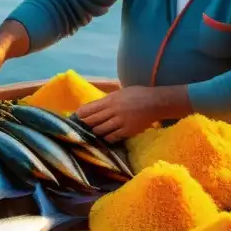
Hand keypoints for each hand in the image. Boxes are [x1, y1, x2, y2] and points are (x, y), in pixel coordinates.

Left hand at [74, 85, 189, 142]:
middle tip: (79, 128)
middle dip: (84, 125)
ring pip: (100, 130)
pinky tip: (105, 138)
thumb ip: (108, 100)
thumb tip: (95, 106)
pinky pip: (112, 137)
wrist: (155, 102)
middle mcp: (112, 110)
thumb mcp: (120, 92)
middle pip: (92, 120)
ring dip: (95, 132)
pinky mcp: (127, 130)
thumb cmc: (138, 94)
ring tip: (91, 134)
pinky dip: (107, 138)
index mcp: (110, 99)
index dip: (80, 114)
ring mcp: (120, 121)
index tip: (75, 118)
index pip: (89, 108)